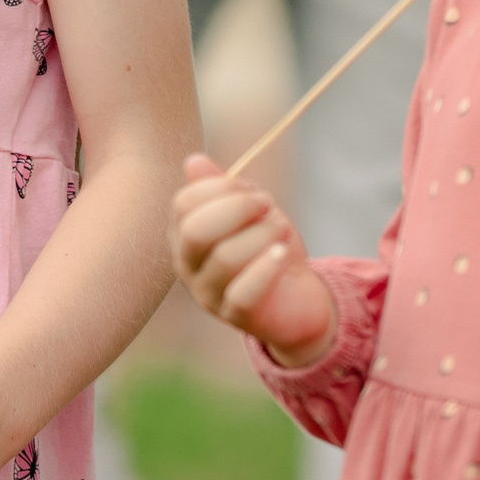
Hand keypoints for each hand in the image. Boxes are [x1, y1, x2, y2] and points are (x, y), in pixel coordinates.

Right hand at [170, 153, 335, 364]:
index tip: (251, 188)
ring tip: (284, 230)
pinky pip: (243, 293)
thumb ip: (222, 189)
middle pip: (195, 231)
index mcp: (183, 235)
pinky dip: (267, 268)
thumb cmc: (266, 249)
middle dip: (237, 209)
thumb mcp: (249, 213)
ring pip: (225, 258)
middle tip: (267, 204)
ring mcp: (207, 294)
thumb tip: (194, 161)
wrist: (296, 298)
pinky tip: (282, 254)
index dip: (220, 188)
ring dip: (262, 235)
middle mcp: (187, 266)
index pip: (183, 204)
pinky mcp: (235, 317)